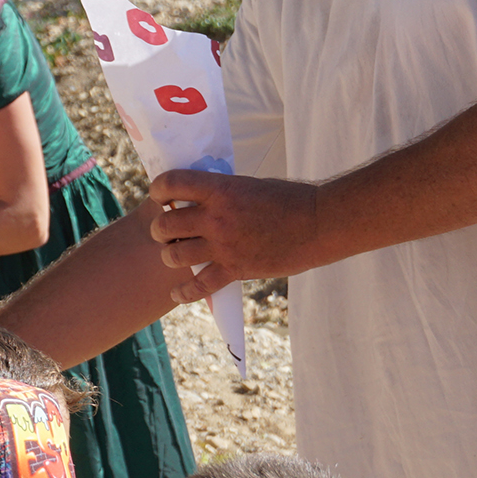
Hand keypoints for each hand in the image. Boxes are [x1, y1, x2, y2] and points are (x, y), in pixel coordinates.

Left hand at [147, 169, 326, 303]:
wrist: (319, 223)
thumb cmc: (289, 199)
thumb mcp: (249, 185)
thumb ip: (222, 193)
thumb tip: (199, 199)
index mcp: (220, 189)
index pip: (171, 183)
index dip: (158, 189)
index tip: (159, 196)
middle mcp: (216, 217)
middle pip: (165, 225)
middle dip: (159, 229)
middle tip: (165, 231)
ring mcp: (224, 245)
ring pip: (174, 256)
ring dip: (169, 256)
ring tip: (174, 255)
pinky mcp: (236, 269)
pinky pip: (199, 286)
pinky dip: (183, 293)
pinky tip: (176, 294)